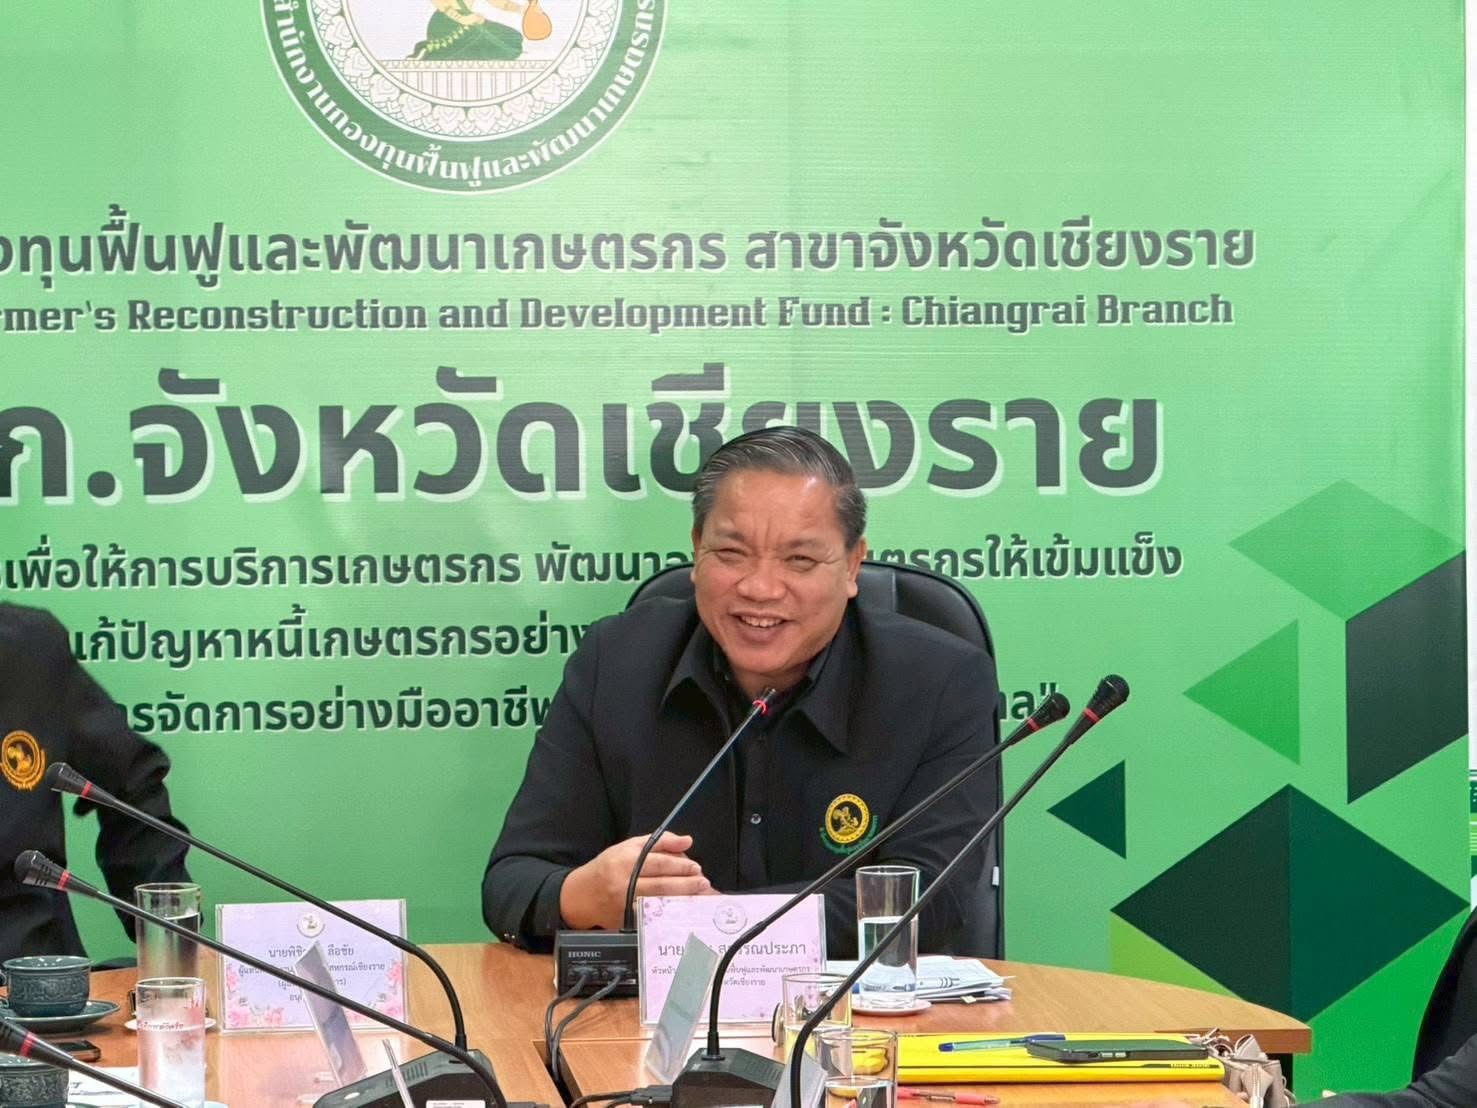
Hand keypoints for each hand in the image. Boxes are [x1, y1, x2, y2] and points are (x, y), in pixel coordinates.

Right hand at [559, 832, 709, 929]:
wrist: (581, 896)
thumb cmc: (607, 867)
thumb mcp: (628, 847)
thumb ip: (659, 842)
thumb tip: (687, 841)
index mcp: (625, 862)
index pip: (659, 863)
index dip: (680, 865)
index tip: (696, 866)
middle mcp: (624, 885)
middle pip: (662, 884)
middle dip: (687, 884)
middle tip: (703, 882)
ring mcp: (625, 906)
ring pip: (660, 902)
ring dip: (682, 899)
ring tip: (698, 894)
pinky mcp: (626, 922)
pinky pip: (653, 917)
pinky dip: (670, 912)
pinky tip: (682, 908)